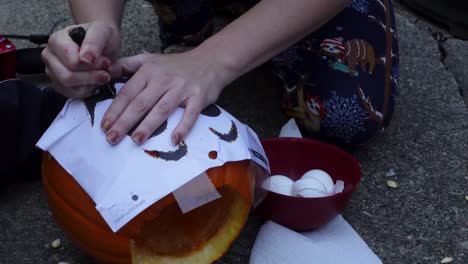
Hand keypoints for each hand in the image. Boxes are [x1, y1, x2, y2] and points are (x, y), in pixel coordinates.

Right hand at [41, 21, 119, 97]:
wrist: (103, 44)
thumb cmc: (101, 36)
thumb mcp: (103, 31)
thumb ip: (94, 42)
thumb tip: (86, 59)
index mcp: (56, 40)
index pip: (71, 61)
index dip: (92, 65)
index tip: (106, 62)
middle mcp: (50, 56)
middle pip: (66, 76)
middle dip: (91, 77)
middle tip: (106, 72)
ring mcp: (53, 72)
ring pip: (69, 87)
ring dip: (90, 85)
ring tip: (102, 75)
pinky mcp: (59, 85)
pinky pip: (72, 95)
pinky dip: (87, 91)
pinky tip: (95, 82)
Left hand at [101, 50, 234, 144]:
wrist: (210, 61)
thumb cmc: (176, 65)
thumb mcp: (150, 59)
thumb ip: (127, 65)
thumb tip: (105, 72)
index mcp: (149, 71)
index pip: (128, 93)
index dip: (115, 110)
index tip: (104, 126)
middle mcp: (164, 80)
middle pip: (141, 103)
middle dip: (125, 122)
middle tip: (112, 138)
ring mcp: (182, 89)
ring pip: (162, 109)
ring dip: (148, 125)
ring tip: (136, 140)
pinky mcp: (198, 97)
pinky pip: (190, 114)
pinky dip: (183, 127)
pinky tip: (174, 139)